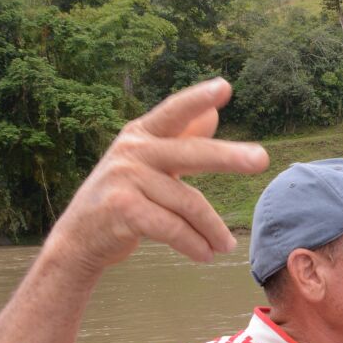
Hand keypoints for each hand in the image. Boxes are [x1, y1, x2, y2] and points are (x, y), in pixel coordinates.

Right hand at [44, 78, 268, 275]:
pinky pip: (173, 228)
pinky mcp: (123, 209)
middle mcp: (132, 151)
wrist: (80, 239)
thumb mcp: (148, 165)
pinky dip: (194, 244)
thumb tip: (213, 116)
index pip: (174, 112)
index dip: (198, 99)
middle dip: (228, 156)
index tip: (225, 87)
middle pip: (191, 154)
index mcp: (141, 135)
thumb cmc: (124, 197)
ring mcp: (125, 179)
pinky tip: (205, 255)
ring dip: (212, 229)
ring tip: (226, 245)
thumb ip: (180, 141)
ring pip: (188, 203)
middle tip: (262, 159)